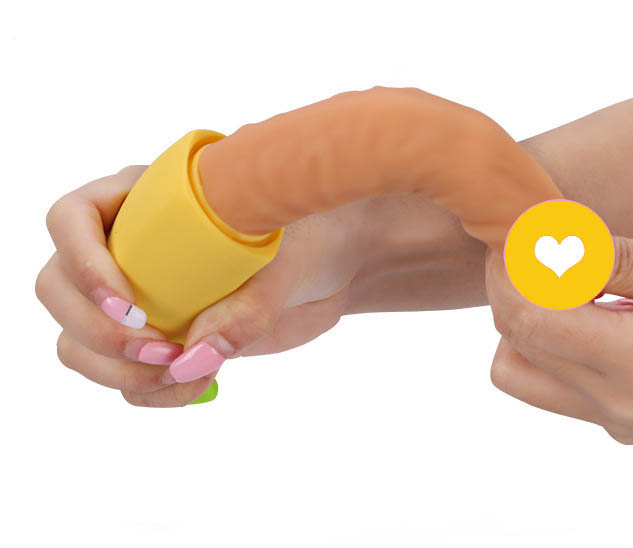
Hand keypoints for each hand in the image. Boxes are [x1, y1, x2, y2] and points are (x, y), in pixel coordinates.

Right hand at [36, 167, 485, 406]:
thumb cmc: (315, 226)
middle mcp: (132, 244)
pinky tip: (201, 384)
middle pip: (58, 289)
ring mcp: (145, 294)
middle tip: (163, 352)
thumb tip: (195, 357)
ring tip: (186, 372)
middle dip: (98, 331)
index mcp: (146, 197)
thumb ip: (245, 304)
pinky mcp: (168, 336)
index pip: (69, 219)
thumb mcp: (287, 251)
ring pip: (80, 342)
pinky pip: (127, 376)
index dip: (82, 264)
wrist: (343, 255)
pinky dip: (152, 392)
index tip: (134, 303)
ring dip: (118, 372)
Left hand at [486, 235, 632, 443]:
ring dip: (523, 322)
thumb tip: (547, 245)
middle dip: (508, 288)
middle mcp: (614, 404)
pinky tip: (586, 312)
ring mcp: (615, 422)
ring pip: (521, 373)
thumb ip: (616, 258)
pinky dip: (549, 345)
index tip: (513, 232)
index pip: (529, 318)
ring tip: (558, 282)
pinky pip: (554, 386)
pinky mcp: (620, 425)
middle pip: (515, 344)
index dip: (509, 270)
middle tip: (528, 246)